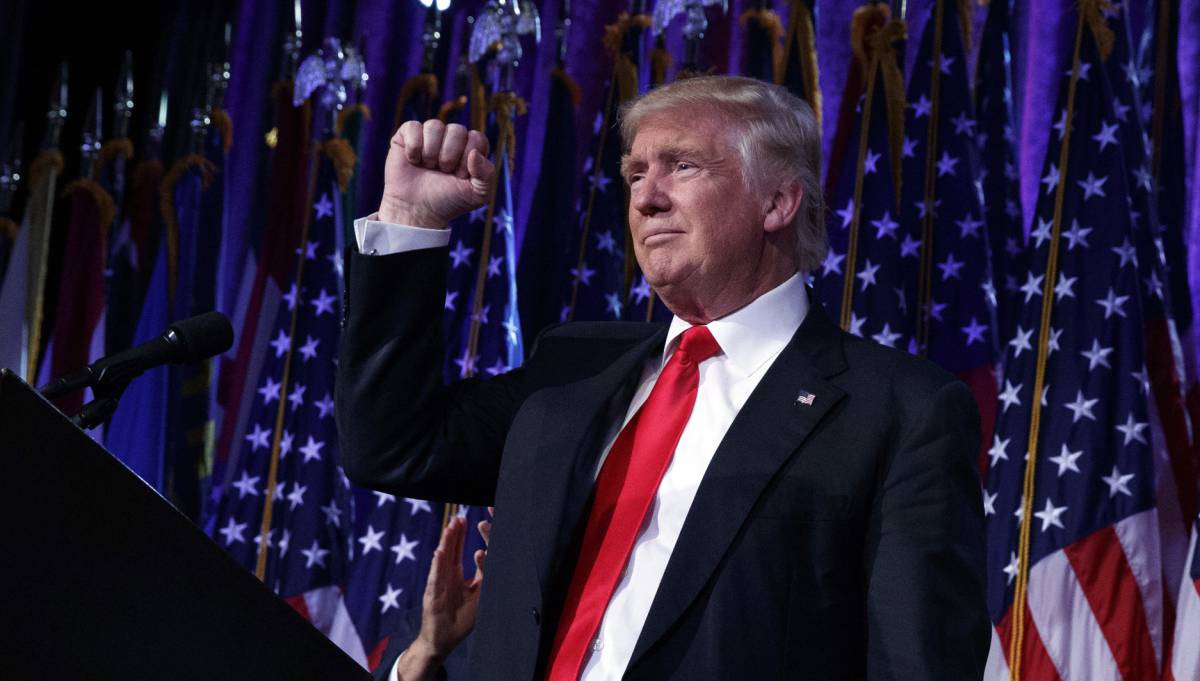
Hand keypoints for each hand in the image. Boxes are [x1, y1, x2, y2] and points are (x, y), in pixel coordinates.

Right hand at [380, 120, 493, 228]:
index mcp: (470, 148)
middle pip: (457, 130)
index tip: (460, 175)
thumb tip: (475, 153)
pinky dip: (414, 147)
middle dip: (449, 156)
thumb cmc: (448, 201)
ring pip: (435, 126)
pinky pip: (413, 127)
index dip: (467, 158)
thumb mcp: (477, 194)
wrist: (418, 211)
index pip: (477, 138)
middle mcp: (451, 138)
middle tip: (443, 172)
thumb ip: (487, 174)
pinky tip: (413, 161)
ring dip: (431, 153)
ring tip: (428, 167)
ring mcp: (429, 135)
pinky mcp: (407, 136)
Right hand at [412, 513, 490, 656]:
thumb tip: (488, 553)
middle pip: (452, 549)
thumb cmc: (460, 617)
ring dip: (448, 543)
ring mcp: (440, 584)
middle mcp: (447, 575)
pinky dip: (437, 566)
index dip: (465, 534)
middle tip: (460, 517)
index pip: (461, 549)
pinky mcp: (433, 595)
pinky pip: (436, 578)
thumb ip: (482, 574)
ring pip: (443, 559)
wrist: (441, 639)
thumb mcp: (477, 593)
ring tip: (451, 527)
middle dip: (457, 533)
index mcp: (457, 574)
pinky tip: (440, 553)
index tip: (475, 520)